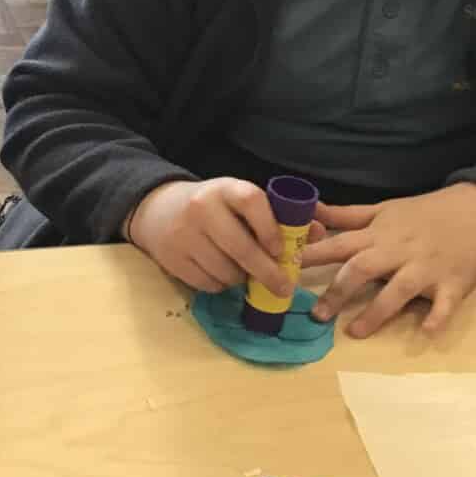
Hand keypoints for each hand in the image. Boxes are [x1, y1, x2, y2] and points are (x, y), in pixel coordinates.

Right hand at [126, 178, 297, 298]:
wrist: (157, 209)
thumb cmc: (212, 206)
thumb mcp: (238, 201)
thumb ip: (277, 215)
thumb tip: (318, 232)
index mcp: (223, 188)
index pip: (251, 201)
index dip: (270, 227)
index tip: (280, 249)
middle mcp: (201, 208)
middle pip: (240, 247)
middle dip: (267, 272)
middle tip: (284, 287)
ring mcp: (184, 235)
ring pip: (226, 271)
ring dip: (242, 279)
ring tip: (243, 272)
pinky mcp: (172, 258)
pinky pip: (208, 284)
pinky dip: (221, 285)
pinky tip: (222, 274)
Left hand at [306, 183, 475, 336]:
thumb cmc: (423, 214)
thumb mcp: (382, 209)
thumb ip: (345, 216)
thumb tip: (309, 211)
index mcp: (378, 234)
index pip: (339, 244)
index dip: (313, 256)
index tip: (287, 269)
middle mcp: (398, 251)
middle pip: (363, 269)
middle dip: (338, 291)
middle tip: (316, 314)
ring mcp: (426, 268)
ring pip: (398, 290)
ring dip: (377, 312)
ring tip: (355, 332)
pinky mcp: (454, 285)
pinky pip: (445, 303)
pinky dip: (437, 317)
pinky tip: (426, 331)